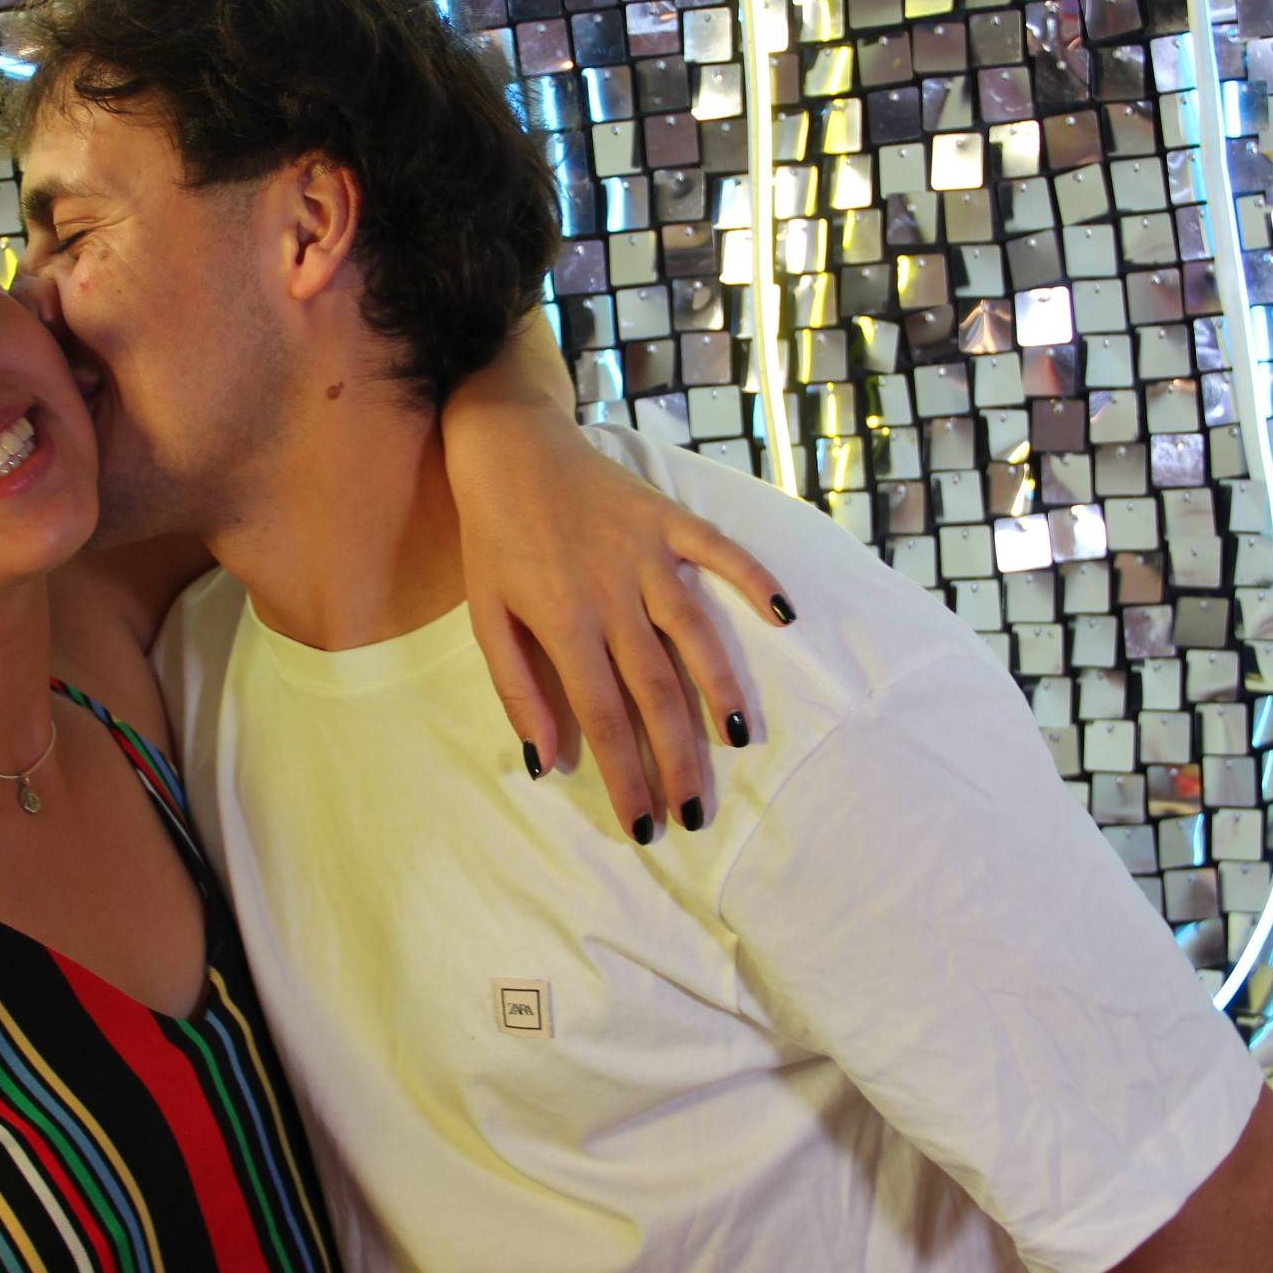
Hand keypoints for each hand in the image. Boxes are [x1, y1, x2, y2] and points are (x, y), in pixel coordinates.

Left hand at [450, 417, 791, 842]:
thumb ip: (518, 691)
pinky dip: (755, 581)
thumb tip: (546, 762)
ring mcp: (646, 554)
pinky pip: (721, 552)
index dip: (627, 777)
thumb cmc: (494, 540)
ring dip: (721, 690)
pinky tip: (785, 617)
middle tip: (697, 813)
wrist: (508, 447)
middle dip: (678, 759)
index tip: (646, 826)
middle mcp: (611, 594)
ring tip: (739, 742)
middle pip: (655, 690)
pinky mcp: (668, 518)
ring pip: (696, 633)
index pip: (603, 718)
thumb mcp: (487, 619)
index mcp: (563, 623)